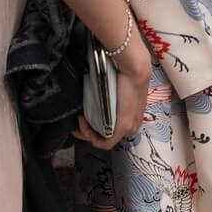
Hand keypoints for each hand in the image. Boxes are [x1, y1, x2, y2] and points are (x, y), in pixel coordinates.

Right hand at [78, 30, 153, 148]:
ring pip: (104, 139)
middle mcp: (132, 125)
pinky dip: (90, 135)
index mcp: (132, 116)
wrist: (134, 68)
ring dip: (87, 131)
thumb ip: (107, 99)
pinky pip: (104, 143)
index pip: (110, 129)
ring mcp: (128, 129)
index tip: (81, 116)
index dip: (93, 126)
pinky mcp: (123, 129)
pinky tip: (83, 122)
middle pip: (106, 136)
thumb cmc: (123, 73)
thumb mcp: (114, 89)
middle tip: (77, 120)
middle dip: (87, 130)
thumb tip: (92, 99)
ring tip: (80, 117)